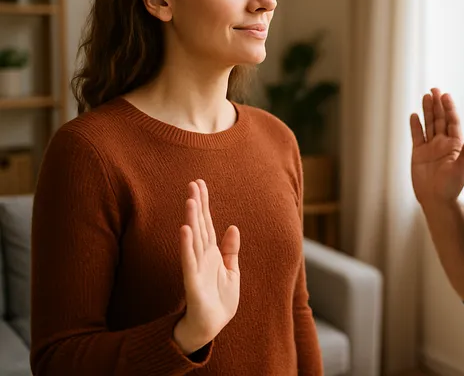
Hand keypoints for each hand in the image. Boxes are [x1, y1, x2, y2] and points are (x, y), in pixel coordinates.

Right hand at [173, 180, 240, 354]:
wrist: (212, 325)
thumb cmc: (220, 299)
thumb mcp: (232, 271)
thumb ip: (231, 250)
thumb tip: (233, 227)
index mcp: (212, 253)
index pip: (207, 223)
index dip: (204, 204)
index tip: (200, 184)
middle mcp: (202, 256)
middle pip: (199, 225)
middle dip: (197, 204)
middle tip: (193, 183)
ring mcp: (196, 267)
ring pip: (194, 239)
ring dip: (191, 219)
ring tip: (190, 200)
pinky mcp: (193, 282)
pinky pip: (189, 261)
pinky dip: (187, 245)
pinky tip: (184, 229)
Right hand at [410, 88, 463, 207]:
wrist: (435, 200)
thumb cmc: (452, 186)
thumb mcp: (461, 168)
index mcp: (455, 145)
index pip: (452, 122)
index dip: (449, 109)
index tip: (445, 96)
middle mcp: (442, 143)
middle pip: (440, 119)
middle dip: (437, 105)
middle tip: (435, 89)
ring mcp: (430, 147)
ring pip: (428, 124)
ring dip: (427, 111)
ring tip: (426, 96)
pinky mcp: (418, 153)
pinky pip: (416, 136)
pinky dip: (415, 125)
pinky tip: (414, 115)